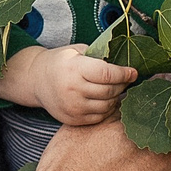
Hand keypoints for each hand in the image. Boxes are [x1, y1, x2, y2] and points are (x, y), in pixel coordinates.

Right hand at [0, 44, 136, 124]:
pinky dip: (107, 109)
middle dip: (122, 85)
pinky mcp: (73, 119)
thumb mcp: (77, 51)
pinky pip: (99, 117)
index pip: (107, 74)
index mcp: (75, 69)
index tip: (134, 72)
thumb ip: (99, 56)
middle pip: (110, 91)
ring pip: (107, 106)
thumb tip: (125, 64)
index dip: (124, 73)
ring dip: (116, 98)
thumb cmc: (61, 62)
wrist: (37, 80)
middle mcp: (73, 90)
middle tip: (126, 80)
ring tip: (116, 89)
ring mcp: (73, 107)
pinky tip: (107, 100)